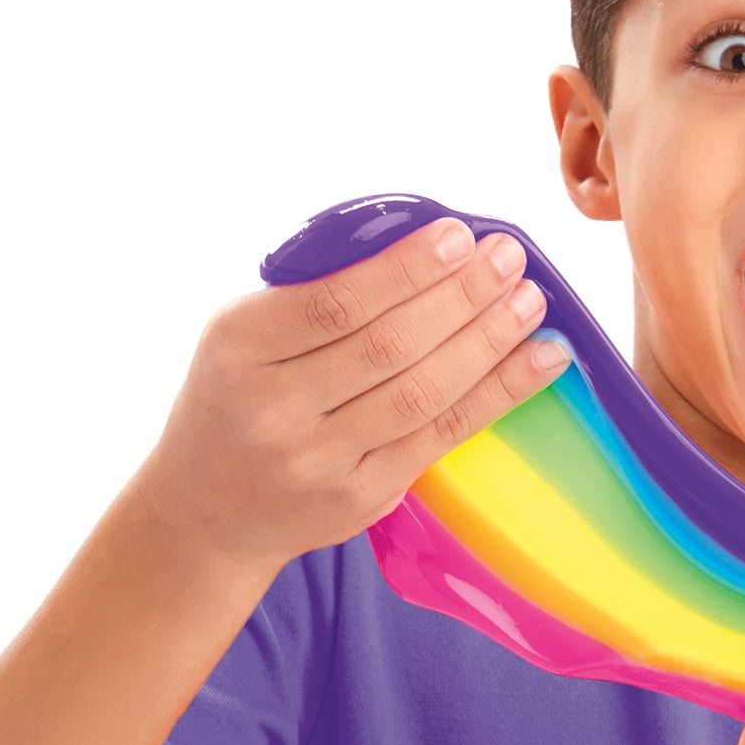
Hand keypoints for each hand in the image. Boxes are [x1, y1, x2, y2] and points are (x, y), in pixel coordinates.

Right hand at [132, 216, 568, 575]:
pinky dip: (497, 395)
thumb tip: (426, 247)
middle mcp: (272, 410)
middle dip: (460, 296)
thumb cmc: (238, 398)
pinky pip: (440, 438)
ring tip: (530, 302)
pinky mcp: (358, 499)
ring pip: (421, 394)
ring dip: (488, 343)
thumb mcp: (243, 336)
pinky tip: (538, 360)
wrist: (206, 509)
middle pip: (387, 347)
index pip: (333, 304)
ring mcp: (316, 462)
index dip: (403, 270)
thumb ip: (313, 295)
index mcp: (238, 349)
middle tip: (509, 258)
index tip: (458, 236)